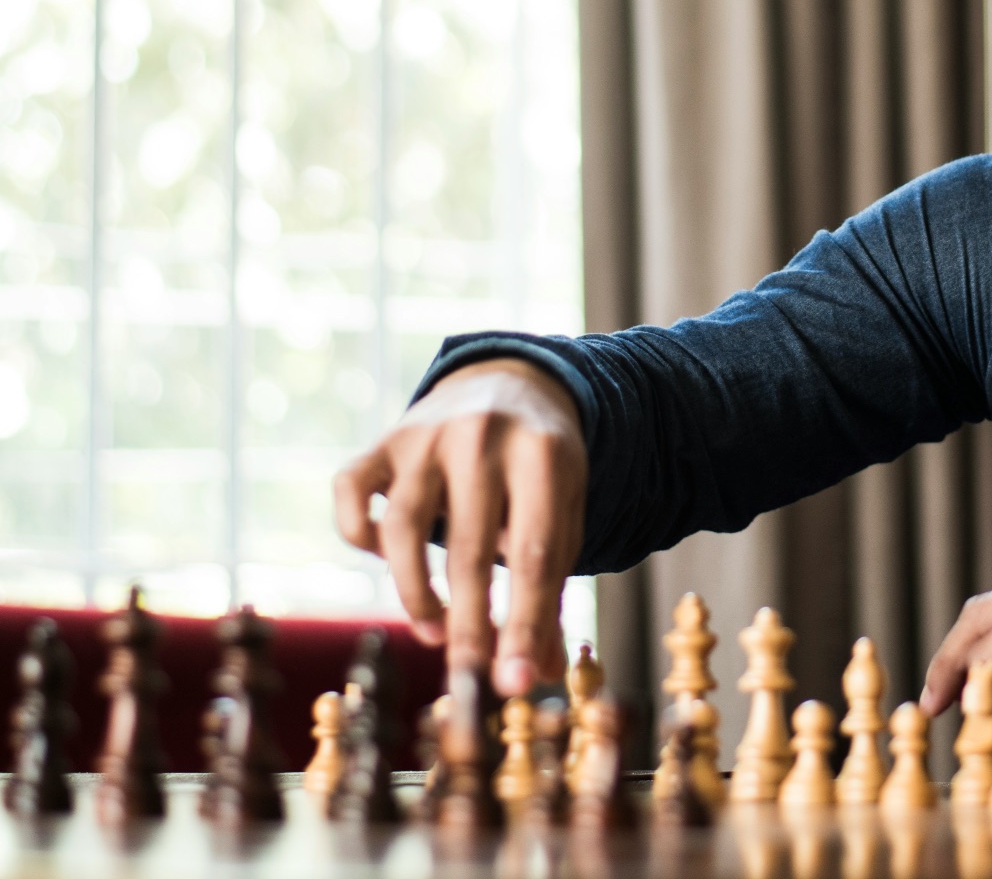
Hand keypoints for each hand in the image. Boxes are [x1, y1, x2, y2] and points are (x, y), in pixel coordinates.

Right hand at [333, 357, 586, 696]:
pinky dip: (360, 534)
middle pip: (469, 547)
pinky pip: (351, 493)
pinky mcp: (383, 440)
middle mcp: (481, 436)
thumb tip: (540, 674)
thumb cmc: (540, 470)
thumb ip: (551, 589)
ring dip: (416, 592)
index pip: (535, 553)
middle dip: (469, 624)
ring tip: (437, 632)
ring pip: (402, 526)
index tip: (515, 683)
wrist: (508, 385)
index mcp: (543, 454)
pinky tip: (389, 564)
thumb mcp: (563, 514)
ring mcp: (425, 434)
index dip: (524, 624)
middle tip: (470, 677)